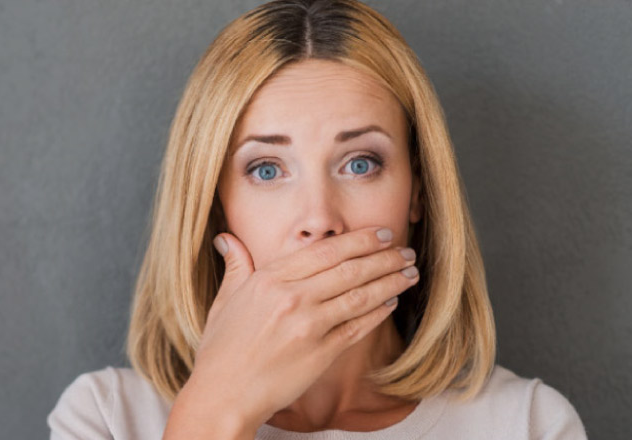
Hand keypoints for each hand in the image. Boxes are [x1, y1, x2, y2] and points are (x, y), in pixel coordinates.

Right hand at [188, 226, 418, 431]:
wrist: (223, 396)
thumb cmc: (221, 349)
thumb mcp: (224, 300)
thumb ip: (236, 266)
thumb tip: (226, 239)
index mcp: (270, 279)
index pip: (325, 250)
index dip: (359, 240)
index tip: (381, 233)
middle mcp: (291, 298)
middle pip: (349, 269)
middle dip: (384, 257)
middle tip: (406, 250)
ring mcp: (308, 326)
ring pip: (360, 296)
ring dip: (390, 282)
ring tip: (410, 273)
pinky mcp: (320, 354)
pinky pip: (357, 328)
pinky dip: (377, 313)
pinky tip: (391, 303)